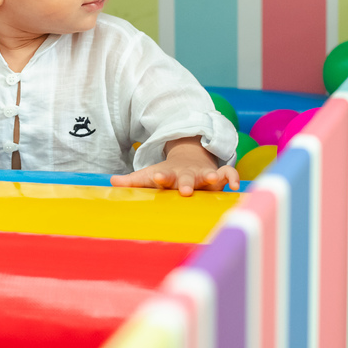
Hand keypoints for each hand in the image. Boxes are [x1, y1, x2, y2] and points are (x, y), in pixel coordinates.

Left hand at [110, 137, 239, 195]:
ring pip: (210, 175)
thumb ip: (133, 181)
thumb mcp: (149, 175)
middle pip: (187, 178)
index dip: (161, 177)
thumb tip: (111, 182)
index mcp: (170, 176)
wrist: (190, 157)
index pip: (163, 176)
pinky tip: (236, 186)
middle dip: (187, 183)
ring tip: (216, 180)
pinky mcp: (219, 175)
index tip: (159, 177)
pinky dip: (233, 178)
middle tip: (186, 190)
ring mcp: (204, 174)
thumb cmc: (167, 174)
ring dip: (213, 177)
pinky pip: (229, 174)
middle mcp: (188, 175)